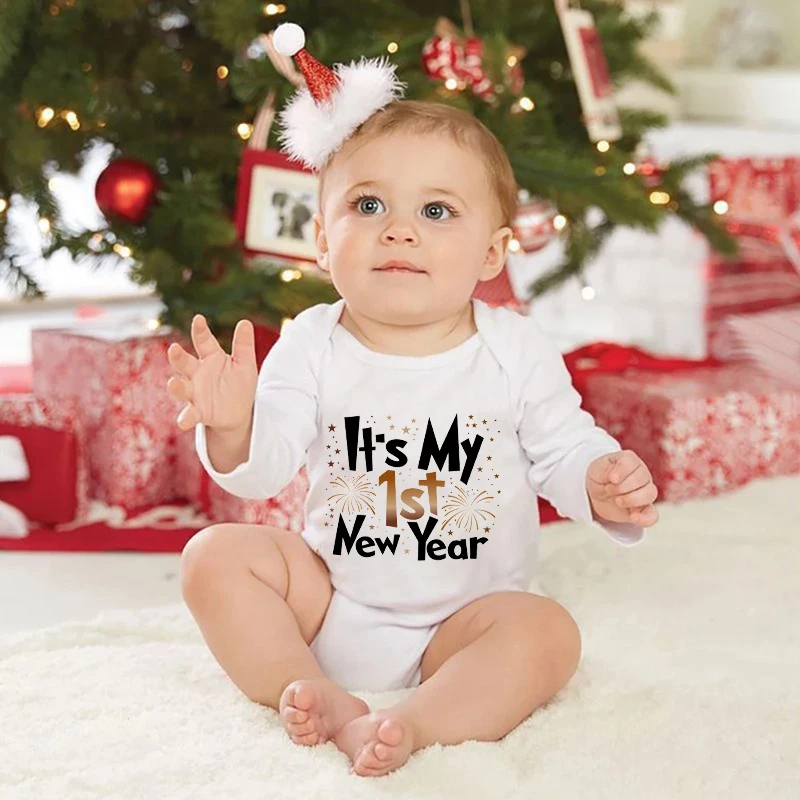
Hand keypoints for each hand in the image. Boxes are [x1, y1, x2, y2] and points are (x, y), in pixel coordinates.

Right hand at [166, 315, 257, 431]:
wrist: (239, 412)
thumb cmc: (239, 384)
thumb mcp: (245, 364)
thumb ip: (244, 345)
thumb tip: (245, 322)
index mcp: (211, 357)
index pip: (204, 341)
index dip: (200, 330)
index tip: (198, 319)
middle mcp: (198, 373)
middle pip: (185, 363)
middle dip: (178, 357)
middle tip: (174, 349)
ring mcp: (195, 392)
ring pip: (182, 388)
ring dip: (176, 386)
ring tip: (172, 383)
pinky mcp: (198, 411)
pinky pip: (189, 414)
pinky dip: (185, 418)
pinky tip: (182, 422)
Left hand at [586, 450, 658, 526]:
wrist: (595, 493)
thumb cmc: (599, 476)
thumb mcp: (597, 467)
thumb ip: (608, 467)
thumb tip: (615, 478)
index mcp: (631, 461)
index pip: (631, 462)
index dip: (620, 472)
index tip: (610, 478)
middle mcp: (642, 475)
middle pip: (642, 478)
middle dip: (621, 487)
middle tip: (609, 489)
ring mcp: (645, 493)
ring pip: (650, 494)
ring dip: (631, 499)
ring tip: (617, 501)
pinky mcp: (643, 510)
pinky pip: (652, 516)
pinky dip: (644, 518)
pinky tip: (633, 517)